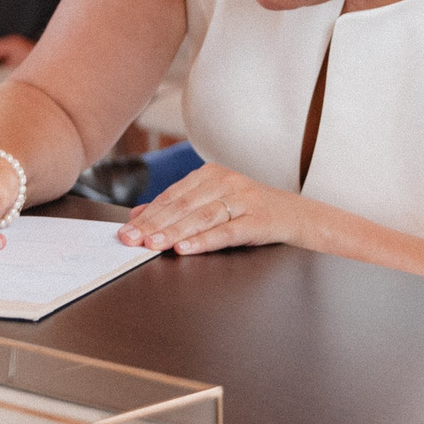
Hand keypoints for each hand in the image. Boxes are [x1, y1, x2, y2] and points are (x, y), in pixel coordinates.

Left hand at [117, 162, 304, 255]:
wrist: (297, 215)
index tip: (126, 231)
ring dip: (174, 232)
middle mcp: (226, 182)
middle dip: (154, 225)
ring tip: (152, 245)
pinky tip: (185, 249)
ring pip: (202, 217)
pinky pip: (227, 231)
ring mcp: (244, 200)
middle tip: (131, 240)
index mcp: (211, 174)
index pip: (172, 195)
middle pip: (183, 205)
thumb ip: (178, 207)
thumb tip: (138, 215)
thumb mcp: (213, 202)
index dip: (148, 214)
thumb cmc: (250, 209)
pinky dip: (204, 240)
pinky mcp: (259, 221)